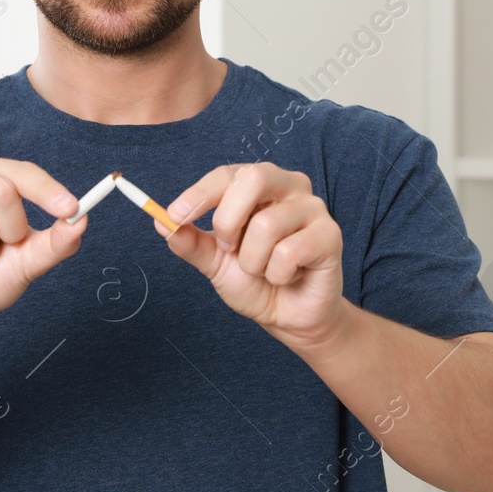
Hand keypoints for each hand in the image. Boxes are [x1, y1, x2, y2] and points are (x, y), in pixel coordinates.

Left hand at [160, 162, 345, 345]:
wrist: (288, 316)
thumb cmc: (255, 281)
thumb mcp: (215, 263)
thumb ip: (192, 242)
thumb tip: (162, 225)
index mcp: (260, 184)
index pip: (227, 174)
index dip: (199, 194)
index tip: (174, 217)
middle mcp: (289, 186)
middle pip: (253, 179)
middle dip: (229, 221)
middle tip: (229, 249)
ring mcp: (313, 208)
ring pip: (267, 225)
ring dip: (253, 261)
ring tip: (264, 270)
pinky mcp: (330, 234)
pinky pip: (288, 252)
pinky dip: (277, 274)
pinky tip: (287, 276)